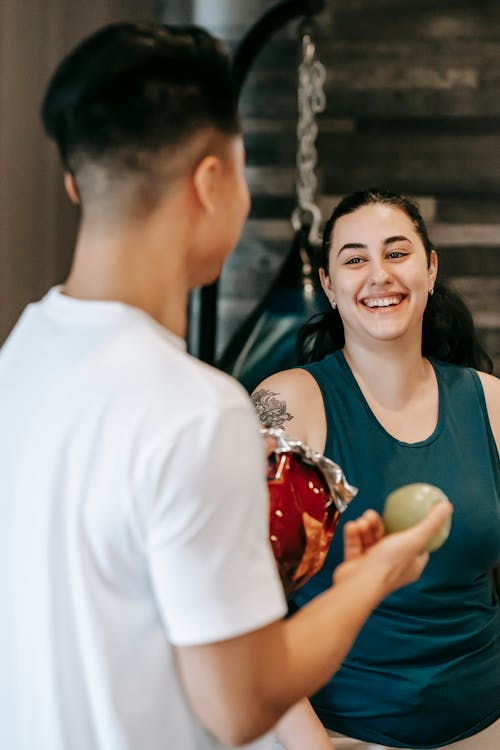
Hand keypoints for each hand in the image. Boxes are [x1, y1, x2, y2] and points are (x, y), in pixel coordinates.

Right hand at [334, 502, 452, 595]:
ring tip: (362, 522)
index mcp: (411, 565)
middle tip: (372, 515)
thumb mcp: (414, 539)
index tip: (405, 515)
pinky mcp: (357, 565)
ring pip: (370, 539)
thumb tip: (447, 506)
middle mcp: (393, 566)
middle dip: (379, 524)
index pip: (416, 545)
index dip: (412, 529)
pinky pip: (356, 545)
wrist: (358, 583)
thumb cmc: (388, 565)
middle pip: (389, 538)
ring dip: (365, 527)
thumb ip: (430, 523)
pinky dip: (354, 535)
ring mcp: (373, 566)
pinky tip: (353, 527)